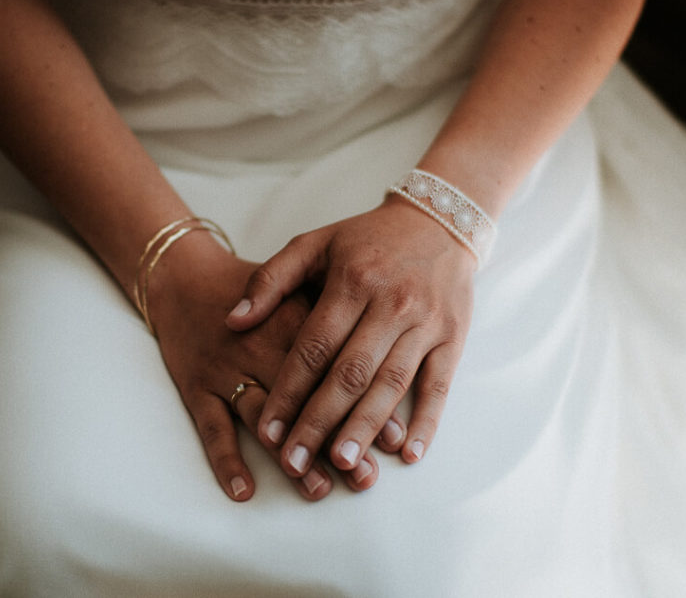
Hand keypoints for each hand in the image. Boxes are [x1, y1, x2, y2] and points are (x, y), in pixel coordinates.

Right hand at [146, 233, 383, 501]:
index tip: (394, 440)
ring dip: (292, 454)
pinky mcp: (196, 385)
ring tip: (318, 488)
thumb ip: (340, 316)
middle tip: (364, 477)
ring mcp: (226, 368)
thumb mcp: (300, 282)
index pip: (337, 367)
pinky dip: (226, 460)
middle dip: (336, 439)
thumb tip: (390, 355)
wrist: (184, 274)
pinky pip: (211, 427)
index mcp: (294, 319)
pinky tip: (244, 490)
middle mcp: (262, 345)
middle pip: (305, 399)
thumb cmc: (258, 287)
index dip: (366, 405)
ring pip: (264, 417)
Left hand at [226, 197, 474, 480]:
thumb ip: (270, 281)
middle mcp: (390, 304)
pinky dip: (426, 421)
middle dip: (319, 421)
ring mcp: (425, 323)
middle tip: (295, 462)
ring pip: (391, 384)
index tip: (267, 430)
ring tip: (341, 463)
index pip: (314, 346)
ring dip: (366, 427)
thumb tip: (232, 322)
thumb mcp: (315, 244)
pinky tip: (408, 454)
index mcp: (352, 281)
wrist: (439, 220)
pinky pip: (440, 385)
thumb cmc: (367, 239)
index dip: (289, 391)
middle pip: (350, 373)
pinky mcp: (454, 337)